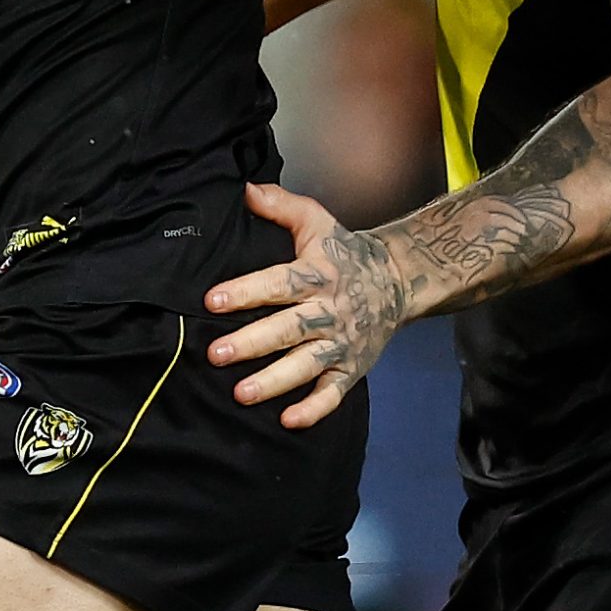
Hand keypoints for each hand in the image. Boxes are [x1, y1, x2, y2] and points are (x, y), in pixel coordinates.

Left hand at [203, 182, 412, 428]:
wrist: (397, 280)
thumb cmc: (345, 252)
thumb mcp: (317, 221)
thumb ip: (280, 205)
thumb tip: (244, 190)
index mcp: (317, 274)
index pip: (279, 283)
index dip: (247, 291)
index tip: (213, 300)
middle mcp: (329, 311)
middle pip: (289, 329)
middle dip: (252, 343)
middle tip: (216, 354)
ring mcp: (342, 343)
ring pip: (306, 365)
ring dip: (275, 381)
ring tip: (241, 393)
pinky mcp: (352, 368)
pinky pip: (334, 393)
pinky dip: (314, 408)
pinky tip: (289, 420)